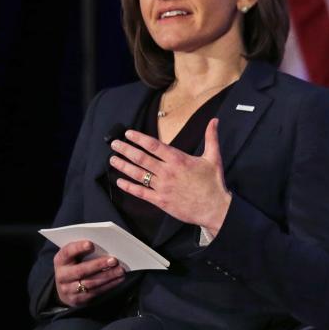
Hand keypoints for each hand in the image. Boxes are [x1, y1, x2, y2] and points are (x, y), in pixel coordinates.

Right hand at [53, 241, 124, 306]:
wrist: (65, 290)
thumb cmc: (73, 267)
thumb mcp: (73, 258)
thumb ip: (83, 252)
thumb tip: (105, 247)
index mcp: (60, 261)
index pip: (67, 252)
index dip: (78, 248)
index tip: (91, 244)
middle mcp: (62, 276)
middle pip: (81, 270)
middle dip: (99, 265)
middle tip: (114, 260)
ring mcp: (69, 289)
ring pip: (90, 283)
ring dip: (108, 276)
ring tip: (120, 270)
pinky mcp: (78, 300)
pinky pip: (96, 292)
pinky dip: (109, 285)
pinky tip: (118, 279)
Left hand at [108, 118, 231, 234]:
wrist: (215, 208)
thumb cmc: (214, 184)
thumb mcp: (214, 158)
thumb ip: (211, 138)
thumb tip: (214, 121)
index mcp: (178, 160)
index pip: (153, 145)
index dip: (139, 138)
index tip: (128, 134)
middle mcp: (168, 172)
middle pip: (141, 158)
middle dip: (125, 150)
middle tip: (114, 144)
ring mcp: (163, 187)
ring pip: (138, 174)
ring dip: (123, 166)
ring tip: (113, 160)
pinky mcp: (161, 201)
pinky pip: (141, 193)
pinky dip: (129, 187)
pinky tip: (120, 182)